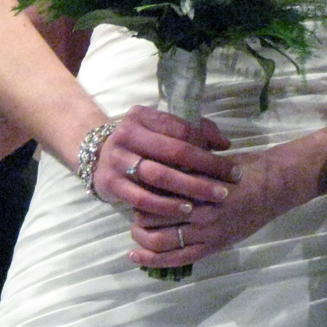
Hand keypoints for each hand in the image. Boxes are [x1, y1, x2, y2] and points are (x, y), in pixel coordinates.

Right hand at [88, 107, 238, 257]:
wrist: (98, 158)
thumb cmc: (141, 144)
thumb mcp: (160, 129)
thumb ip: (193, 130)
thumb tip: (224, 144)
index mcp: (141, 116)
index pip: (181, 128)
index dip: (207, 145)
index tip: (226, 160)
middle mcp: (127, 134)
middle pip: (174, 152)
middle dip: (206, 168)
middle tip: (229, 182)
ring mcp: (117, 159)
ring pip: (159, 176)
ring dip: (190, 188)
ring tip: (213, 197)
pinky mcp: (111, 183)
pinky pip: (142, 199)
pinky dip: (166, 206)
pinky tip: (185, 210)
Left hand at [127, 127, 326, 268]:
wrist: (273, 188)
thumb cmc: (242, 169)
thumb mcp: (211, 161)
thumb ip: (185, 168)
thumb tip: (154, 167)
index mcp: (199, 185)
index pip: (157, 192)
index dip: (141, 191)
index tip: (135, 188)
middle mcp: (200, 211)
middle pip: (154, 216)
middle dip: (138, 214)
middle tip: (134, 209)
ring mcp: (207, 233)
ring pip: (161, 241)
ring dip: (142, 237)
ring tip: (136, 232)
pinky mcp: (212, 247)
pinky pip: (177, 259)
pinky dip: (152, 260)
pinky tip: (135, 257)